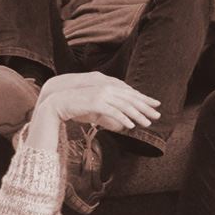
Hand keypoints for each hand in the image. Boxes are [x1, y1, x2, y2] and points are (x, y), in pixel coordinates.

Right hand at [34, 72, 160, 131]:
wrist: (57, 103)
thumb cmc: (77, 107)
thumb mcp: (96, 110)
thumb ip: (109, 115)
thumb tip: (122, 124)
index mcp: (108, 87)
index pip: (130, 93)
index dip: (144, 99)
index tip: (156, 105)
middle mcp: (107, 88)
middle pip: (131, 99)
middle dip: (145, 107)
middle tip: (157, 115)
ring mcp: (101, 94)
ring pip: (124, 106)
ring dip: (137, 115)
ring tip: (147, 123)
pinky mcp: (95, 102)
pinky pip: (112, 112)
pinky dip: (122, 119)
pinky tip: (130, 126)